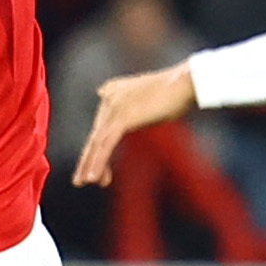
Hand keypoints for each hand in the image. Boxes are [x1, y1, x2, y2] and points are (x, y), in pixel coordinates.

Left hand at [72, 63, 199, 187]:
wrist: (186, 83)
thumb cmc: (175, 91)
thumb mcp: (149, 96)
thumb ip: (131, 104)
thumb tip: (108, 97)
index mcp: (112, 93)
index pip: (101, 127)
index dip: (97, 150)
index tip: (96, 170)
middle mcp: (109, 98)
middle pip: (95, 135)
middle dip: (88, 160)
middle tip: (79, 180)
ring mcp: (114, 107)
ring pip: (98, 142)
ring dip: (90, 165)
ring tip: (82, 183)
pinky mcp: (122, 118)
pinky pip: (107, 145)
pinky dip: (99, 162)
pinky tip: (93, 178)